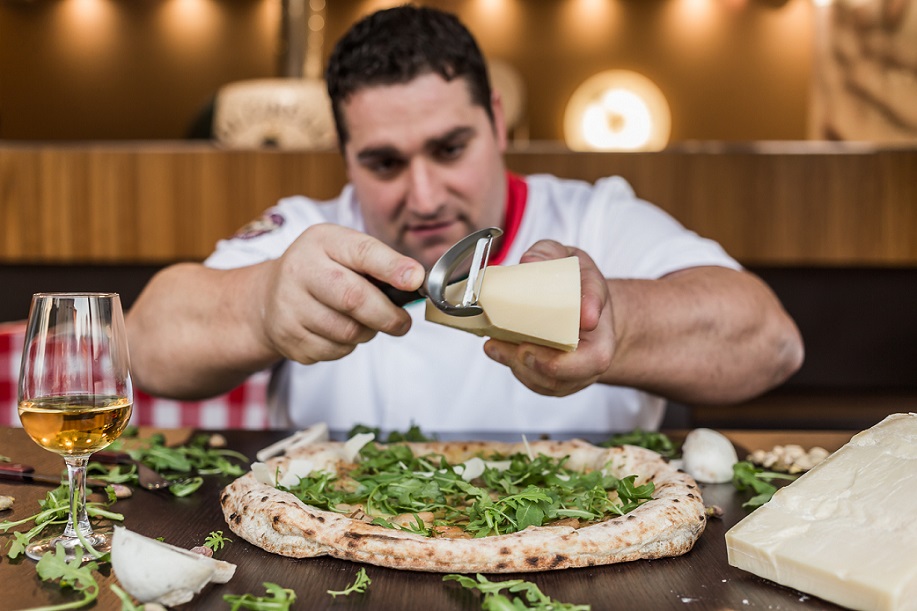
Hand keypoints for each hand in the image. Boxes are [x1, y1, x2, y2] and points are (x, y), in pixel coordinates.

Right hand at [260, 223, 424, 363]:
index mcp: (322, 241)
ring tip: (364, 321)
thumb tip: (415, 281)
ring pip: (347, 331)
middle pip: (353, 298)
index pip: (361, 252)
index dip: (392, 267)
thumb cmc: (322, 270)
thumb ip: (380, 262)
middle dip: (387, 315)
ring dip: (367, 332)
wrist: (269, 296)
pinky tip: (339, 331)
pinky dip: (347, 346)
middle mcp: (300, 269)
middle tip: (402, 323)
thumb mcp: (345, 251)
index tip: (415, 280)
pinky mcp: (288, 337)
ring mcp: (289, 305)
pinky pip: (333, 351)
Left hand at [483, 240, 615, 396]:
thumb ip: (549, 253)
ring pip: (546, 382)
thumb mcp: (568, 258)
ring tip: (496, 345)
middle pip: (568, 373)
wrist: (582, 305)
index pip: (595, 354)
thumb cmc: (575, 282)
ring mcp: (572, 375)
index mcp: (602, 333)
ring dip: (518, 364)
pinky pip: (533, 382)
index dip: (578, 351)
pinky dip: (512, 366)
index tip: (573, 326)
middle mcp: (590, 359)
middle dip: (540, 362)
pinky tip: (497, 349)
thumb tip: (528, 262)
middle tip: (519, 347)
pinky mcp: (553, 381)